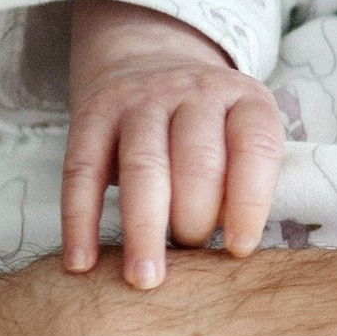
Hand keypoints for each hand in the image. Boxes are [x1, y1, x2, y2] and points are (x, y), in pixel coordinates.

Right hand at [62, 0, 284, 285]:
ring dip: (143, 228)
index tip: (239, 249)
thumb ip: (241, 181)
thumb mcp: (239, 132)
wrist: (145, 57)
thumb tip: (230, 252)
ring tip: (144, 278)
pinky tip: (83, 262)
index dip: (250, 201)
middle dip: (194, 219)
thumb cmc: (205, 123)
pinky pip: (82, 172)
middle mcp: (192, 93)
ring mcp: (139, 101)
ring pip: (142, 167)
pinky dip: (81, 220)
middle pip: (197, 161)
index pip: (255, 148)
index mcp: (243, 99)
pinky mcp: (91, 116)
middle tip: (190, 255)